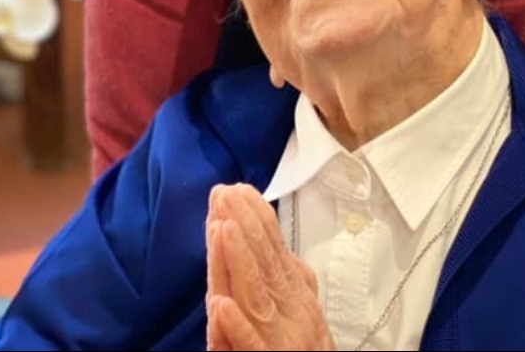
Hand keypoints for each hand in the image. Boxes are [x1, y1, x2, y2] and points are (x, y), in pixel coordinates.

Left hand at [205, 183, 335, 350]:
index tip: (238, 189)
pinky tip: (219, 304)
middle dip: (243, 226)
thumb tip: (280, 243)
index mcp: (295, 295)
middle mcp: (291, 312)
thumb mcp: (302, 310)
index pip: (274, 250)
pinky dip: (237, 326)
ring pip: (256, 296)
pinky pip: (251, 346)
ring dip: (239, 260)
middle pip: (264, 264)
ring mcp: (281, 339)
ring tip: (222, 228)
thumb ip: (291, 278)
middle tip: (225, 194)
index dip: (256, 218)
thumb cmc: (306, 351)